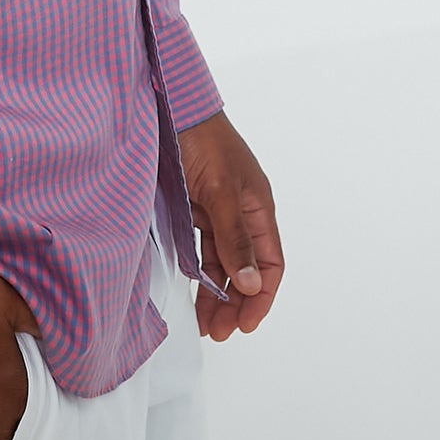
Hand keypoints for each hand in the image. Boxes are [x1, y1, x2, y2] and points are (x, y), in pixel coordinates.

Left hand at [178, 109, 283, 341]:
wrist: (169, 107)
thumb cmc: (202, 141)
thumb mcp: (222, 191)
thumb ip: (234, 238)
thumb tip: (251, 283)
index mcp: (258, 208)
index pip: (270, 263)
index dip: (261, 297)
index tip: (245, 325)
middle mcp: (240, 213)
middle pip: (246, 270)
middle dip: (236, 304)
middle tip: (218, 333)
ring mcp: (215, 212)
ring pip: (221, 264)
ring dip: (215, 294)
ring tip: (204, 324)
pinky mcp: (191, 209)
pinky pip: (200, 250)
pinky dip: (198, 273)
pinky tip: (192, 292)